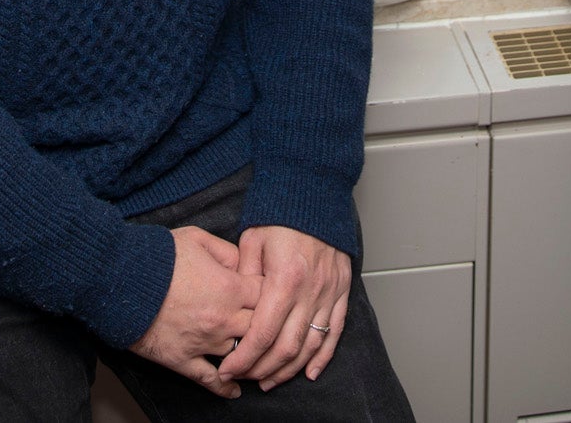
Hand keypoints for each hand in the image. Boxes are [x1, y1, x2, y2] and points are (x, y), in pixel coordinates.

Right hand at [130, 226, 260, 397]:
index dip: (272, 293)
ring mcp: (203, 343)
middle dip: (266, 326)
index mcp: (230, 288)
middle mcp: (223, 320)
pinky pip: (210, 379)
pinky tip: (233, 390)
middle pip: (261, 329)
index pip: (269, 296)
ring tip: (255, 356)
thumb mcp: (197, 239)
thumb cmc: (158, 256)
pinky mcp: (182, 360)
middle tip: (269, 325)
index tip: (271, 293)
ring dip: (249, 355)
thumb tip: (243, 263)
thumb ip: (227, 251)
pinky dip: (224, 387)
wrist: (119, 279)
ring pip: (240, 356)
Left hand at [216, 224, 353, 390]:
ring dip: (289, 369)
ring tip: (269, 380)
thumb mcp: (251, 240)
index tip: (228, 369)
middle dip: (263, 369)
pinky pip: (335, 332)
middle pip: (287, 347)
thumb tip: (235, 306)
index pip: (262, 333)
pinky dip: (323, 356)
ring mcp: (330, 291)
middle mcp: (311, 289)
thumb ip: (243, 276)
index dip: (244, 358)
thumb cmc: (280, 213)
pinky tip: (309, 372)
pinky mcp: (342, 289)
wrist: (314, 190)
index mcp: (285, 278)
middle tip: (244, 378)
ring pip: (310, 346)